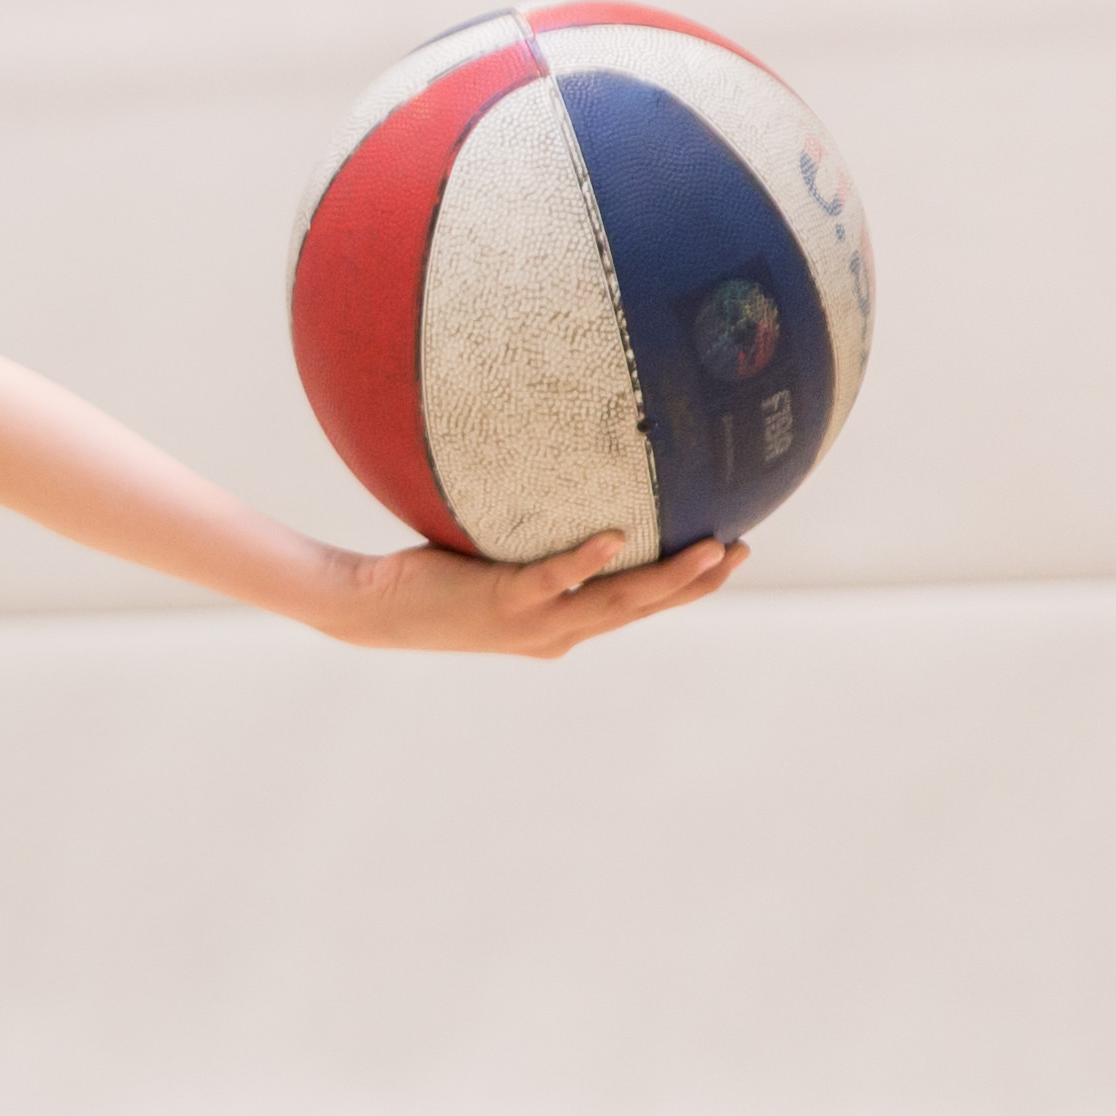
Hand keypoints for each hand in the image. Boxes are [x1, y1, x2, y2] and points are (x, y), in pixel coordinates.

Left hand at [330, 532, 739, 656]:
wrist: (374, 610)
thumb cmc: (433, 580)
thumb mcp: (498, 566)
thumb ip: (534, 543)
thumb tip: (564, 483)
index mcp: (561, 628)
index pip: (638, 610)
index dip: (688, 589)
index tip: (732, 557)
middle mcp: (555, 632)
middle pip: (642, 610)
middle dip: (696, 583)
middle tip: (741, 549)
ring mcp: (530, 622)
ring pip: (614, 603)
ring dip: (666, 578)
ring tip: (711, 548)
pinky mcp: (501, 602)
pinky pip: (552, 579)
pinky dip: (585, 561)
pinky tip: (615, 537)